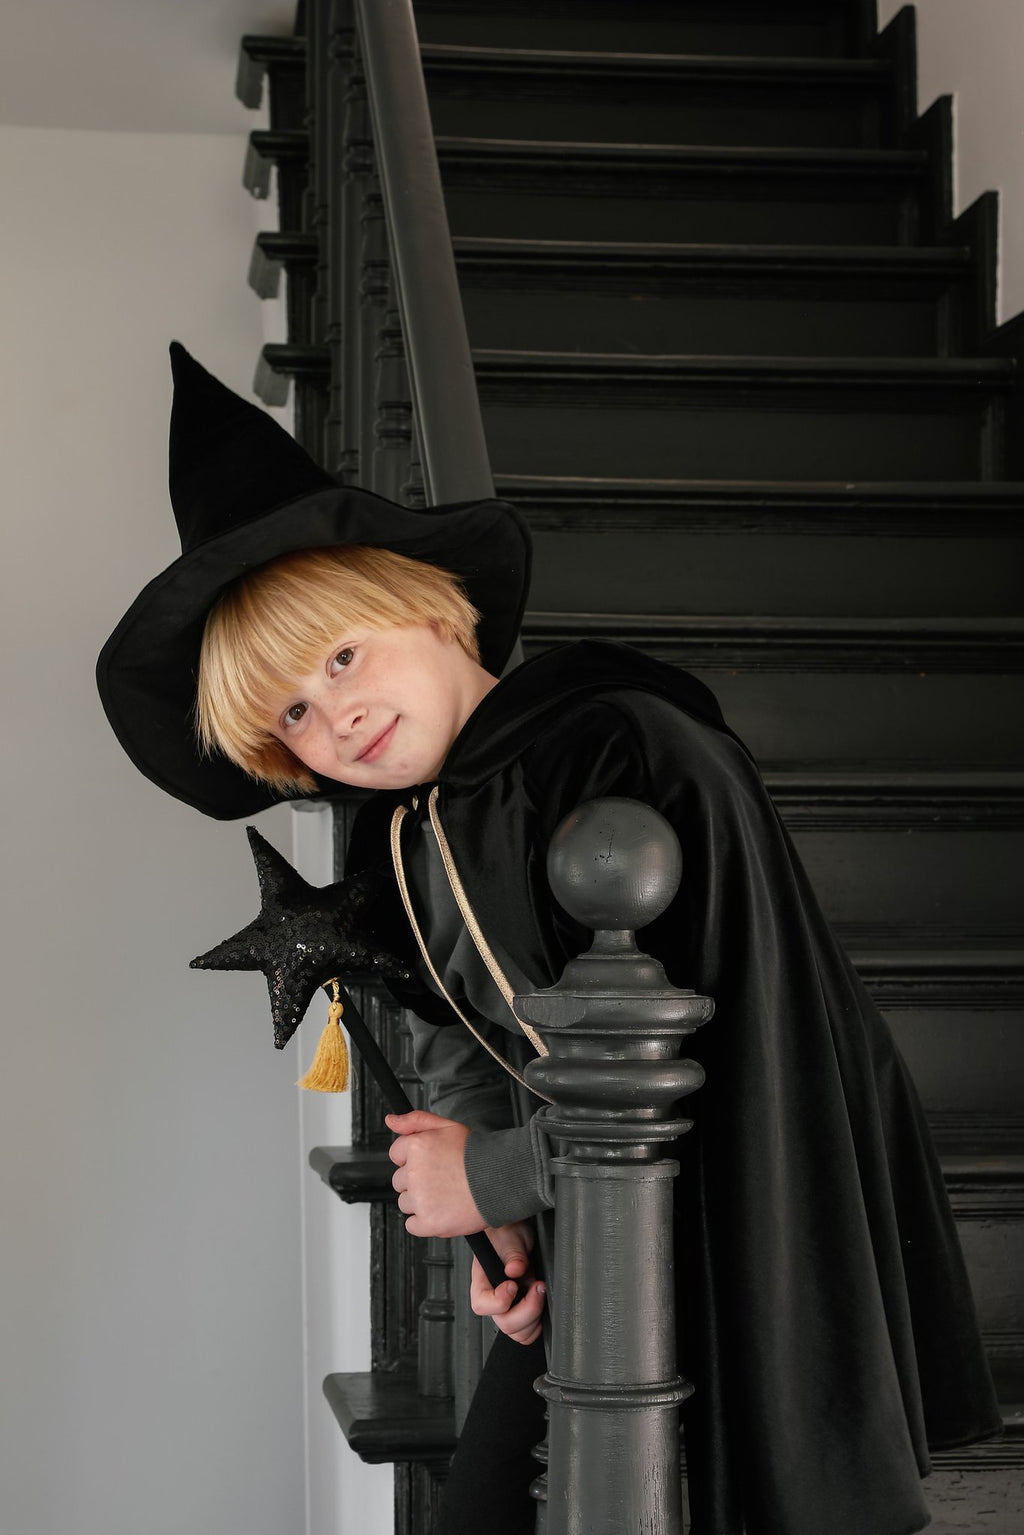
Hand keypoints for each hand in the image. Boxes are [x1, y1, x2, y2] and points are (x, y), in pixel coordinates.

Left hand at [385, 1109, 484, 1237]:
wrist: (501, 1180)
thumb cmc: (478, 1154)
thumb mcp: (447, 1126)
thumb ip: (415, 1121)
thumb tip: (391, 1120)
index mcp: (417, 1147)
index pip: (396, 1154)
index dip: (414, 1158)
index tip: (430, 1162)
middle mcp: (414, 1173)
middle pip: (400, 1180)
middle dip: (417, 1180)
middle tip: (441, 1178)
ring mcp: (420, 1199)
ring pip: (405, 1202)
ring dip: (421, 1201)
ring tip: (446, 1194)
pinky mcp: (427, 1222)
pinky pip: (411, 1225)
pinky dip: (424, 1222)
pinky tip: (442, 1210)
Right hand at [470, 1220, 545, 1345]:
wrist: (517, 1230)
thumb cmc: (507, 1231)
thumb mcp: (510, 1236)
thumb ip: (512, 1254)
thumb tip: (514, 1270)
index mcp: (482, 1280)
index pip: (482, 1305)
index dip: (499, 1301)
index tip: (514, 1285)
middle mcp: (493, 1297)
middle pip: (504, 1323)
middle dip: (527, 1309)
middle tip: (538, 1287)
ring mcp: (509, 1306)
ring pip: (517, 1332)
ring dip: (534, 1317)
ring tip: (540, 1292)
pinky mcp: (522, 1309)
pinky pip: (527, 1332)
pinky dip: (536, 1324)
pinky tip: (541, 1303)